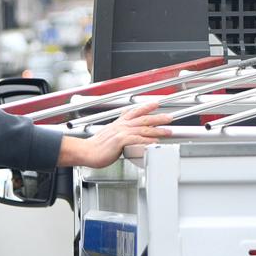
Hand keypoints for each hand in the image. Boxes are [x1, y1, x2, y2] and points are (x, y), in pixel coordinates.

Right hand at [57, 101, 173, 168]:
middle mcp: (121, 126)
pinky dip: (147, 141)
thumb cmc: (96, 146)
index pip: (135, 111)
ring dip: (157, 130)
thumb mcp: (108, 132)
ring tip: (168, 131)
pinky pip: (137, 140)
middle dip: (158, 117)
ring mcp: (121, 132)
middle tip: (169, 117)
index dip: (146, 107)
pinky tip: (155, 142)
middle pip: (143, 119)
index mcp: (119, 123)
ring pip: (143, 129)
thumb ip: (117, 128)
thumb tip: (122, 127)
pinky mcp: (120, 141)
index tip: (156, 104)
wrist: (86, 151)